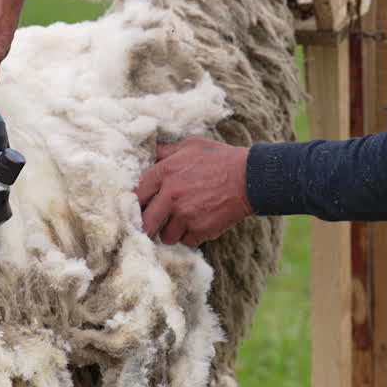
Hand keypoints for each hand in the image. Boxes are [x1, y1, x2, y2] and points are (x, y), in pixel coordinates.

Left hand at [135, 137, 253, 246]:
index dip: (136, 203)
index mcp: (165, 172)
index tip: (140, 206)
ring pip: (166, 236)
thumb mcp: (191, 145)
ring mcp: (185, 215)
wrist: (250, 177)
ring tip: (183, 220)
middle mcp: (171, 196)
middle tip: (154, 223)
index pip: (136, 194)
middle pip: (145, 223)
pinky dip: (191, 236)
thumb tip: (147, 151)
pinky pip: (186, 241)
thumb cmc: (220, 158)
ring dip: (172, 232)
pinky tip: (199, 223)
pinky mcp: (200, 230)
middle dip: (148, 225)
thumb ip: (166, 151)